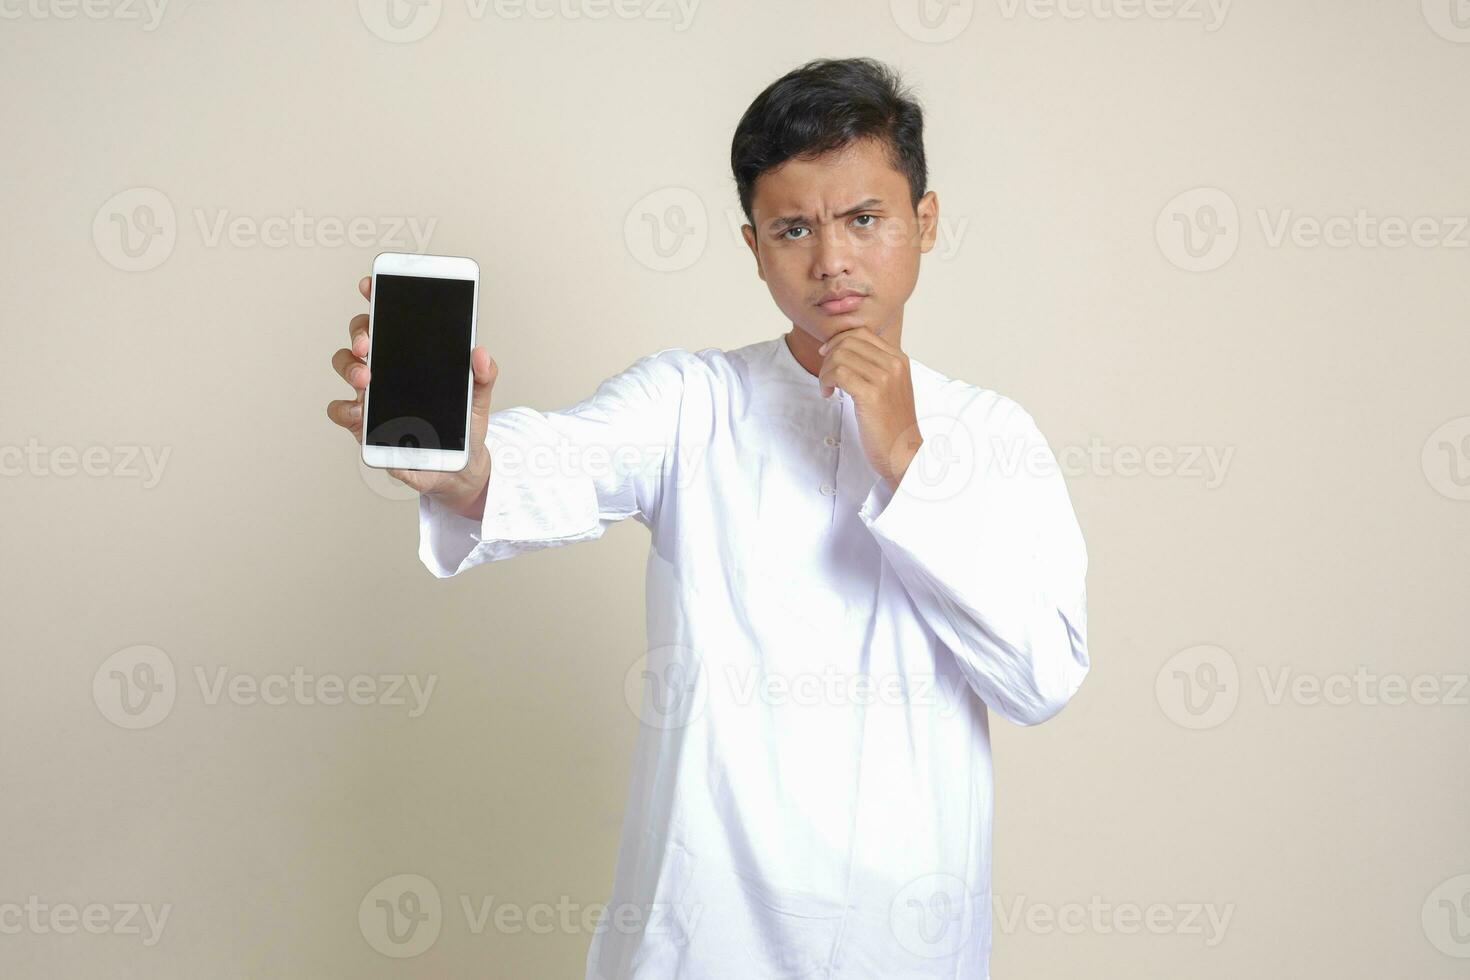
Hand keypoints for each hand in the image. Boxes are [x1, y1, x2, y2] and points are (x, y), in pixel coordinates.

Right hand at [326, 275, 497, 518]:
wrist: (458, 467)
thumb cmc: (463, 426)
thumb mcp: (479, 397)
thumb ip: (483, 374)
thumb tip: (480, 352)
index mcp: (410, 356)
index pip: (388, 320)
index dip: (376, 298)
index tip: (370, 285)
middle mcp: (386, 371)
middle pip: (360, 338)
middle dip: (359, 334)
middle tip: (369, 345)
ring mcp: (372, 396)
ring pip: (345, 367)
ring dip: (350, 368)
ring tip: (365, 380)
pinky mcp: (365, 426)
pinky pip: (341, 412)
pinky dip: (345, 410)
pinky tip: (360, 414)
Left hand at [817, 327, 922, 491]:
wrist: (903, 453)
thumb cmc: (891, 424)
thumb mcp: (889, 387)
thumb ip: (873, 367)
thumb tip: (843, 349)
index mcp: (899, 359)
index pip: (862, 333)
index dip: (838, 340)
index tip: (826, 355)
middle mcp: (894, 364)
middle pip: (848, 341)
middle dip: (829, 356)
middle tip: (826, 376)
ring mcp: (885, 378)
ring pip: (840, 356)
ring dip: (825, 371)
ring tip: (827, 388)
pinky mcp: (872, 394)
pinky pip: (839, 373)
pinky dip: (826, 381)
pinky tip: (828, 394)